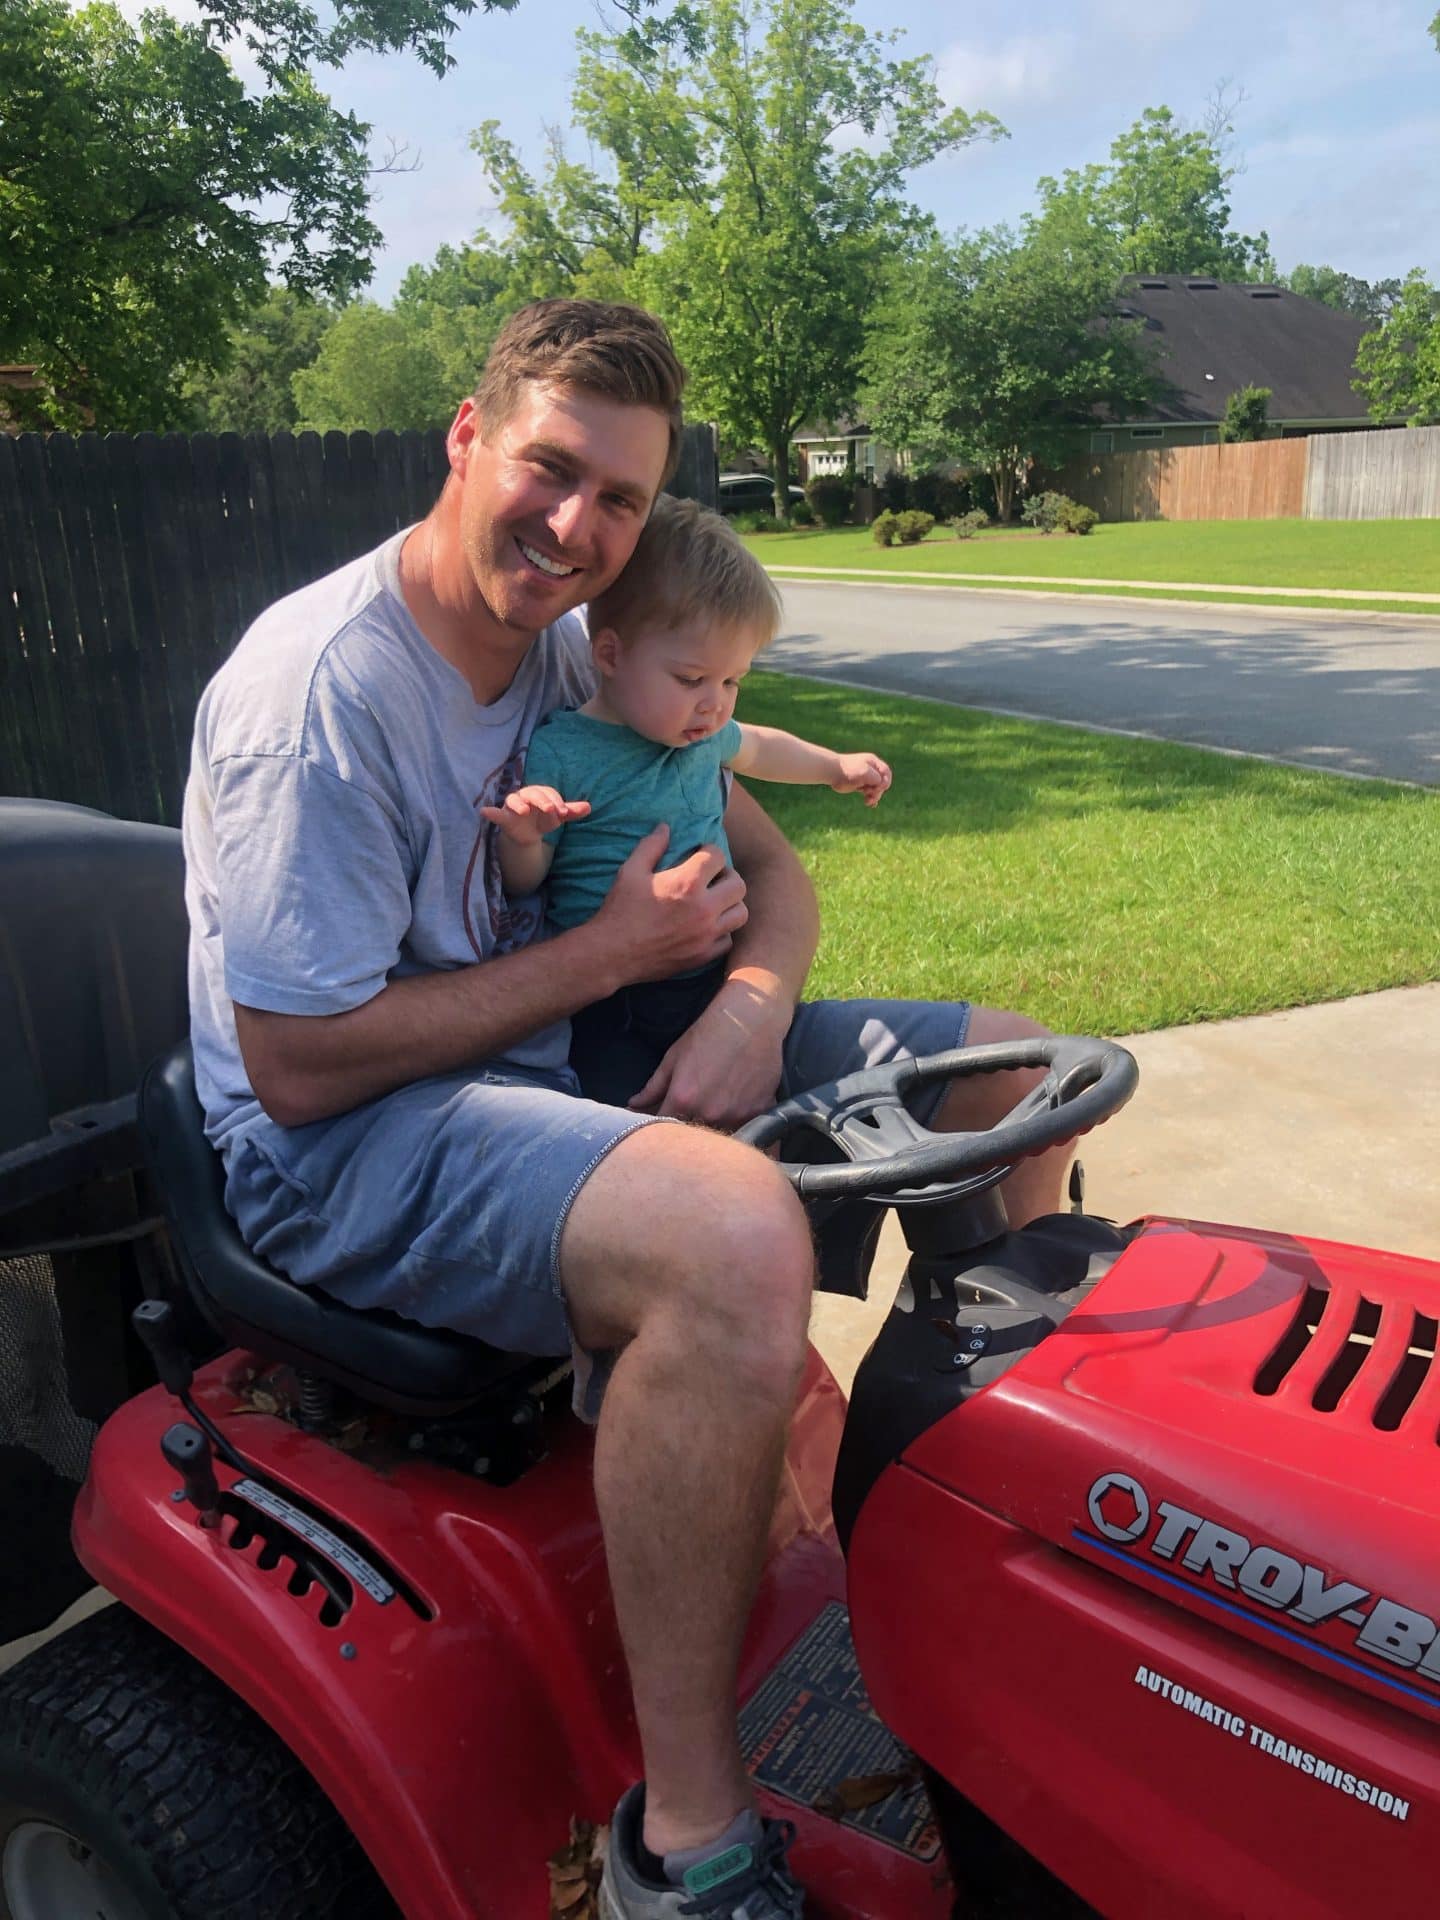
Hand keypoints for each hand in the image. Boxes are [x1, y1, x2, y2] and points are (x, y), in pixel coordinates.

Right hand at [480, 785, 589, 845]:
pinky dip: (490, 812)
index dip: (557, 802)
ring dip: (519, 804)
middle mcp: (525, 795)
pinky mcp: (503, 817)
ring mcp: (513, 805)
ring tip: (524, 810)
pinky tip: (484, 811)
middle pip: (533, 793)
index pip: (549, 793)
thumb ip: (571, 812)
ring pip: (514, 800)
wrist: (527, 834)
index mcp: (540, 793)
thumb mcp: (557, 817)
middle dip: (543, 801)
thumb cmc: (543, 819)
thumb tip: (589, 807)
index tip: (564, 813)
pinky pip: (495, 813)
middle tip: (552, 811)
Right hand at [587, 823, 748, 986]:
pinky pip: (728, 940)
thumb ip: (651, 846)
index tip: (700, 855)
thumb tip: (665, 827)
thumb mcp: (630, 871)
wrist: (612, 955)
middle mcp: (704, 909)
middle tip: (713, 877)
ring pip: (741, 914)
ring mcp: (706, 935)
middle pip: (738, 885)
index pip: (717, 856)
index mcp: (686, 883)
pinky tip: (707, 926)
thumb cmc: (620, 910)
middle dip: (727, 876)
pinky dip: (722, 931)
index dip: (709, 851)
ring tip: (716, 901)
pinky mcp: (703, 955)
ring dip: (731, 904)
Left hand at [629, 971, 791, 1126]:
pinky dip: (738, 1118)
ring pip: (719, 1133)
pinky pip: (745, 1125)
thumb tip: (633, 1105)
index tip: (659, 1117)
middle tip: (690, 1109)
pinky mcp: (759, 1111)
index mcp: (682, 1099)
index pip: (662, 1126)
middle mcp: (709, 1113)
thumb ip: (653, 1087)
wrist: (751, 1019)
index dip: (658, 1124)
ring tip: (715, 1103)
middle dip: (686, 1126)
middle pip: (691, 1134)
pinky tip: (736, 1100)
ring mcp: (736, 1114)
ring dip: (712, 1126)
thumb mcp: (674, 1057)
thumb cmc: (709, 1033)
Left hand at [831, 752, 891, 807]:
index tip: (878, 787)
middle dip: (878, 790)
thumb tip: (882, 786)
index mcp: (873, 762)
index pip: (886, 773)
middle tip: (869, 794)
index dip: (885, 781)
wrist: (832, 772)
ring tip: (868, 802)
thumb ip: (877, 778)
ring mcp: (865, 778)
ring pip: (875, 789)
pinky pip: (869, 793)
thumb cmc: (849, 770)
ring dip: (874, 796)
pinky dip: (871, 798)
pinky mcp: (859, 785)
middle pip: (881, 782)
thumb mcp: (866, 773)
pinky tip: (871, 804)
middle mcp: (870, 770)